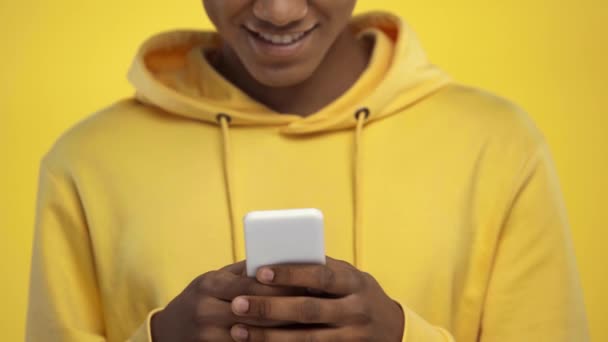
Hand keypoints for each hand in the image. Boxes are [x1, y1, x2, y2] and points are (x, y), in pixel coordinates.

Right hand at [151, 261, 306, 341]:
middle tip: (316, 305)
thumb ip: (244, 272)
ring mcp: (209, 337)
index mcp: (210, 285)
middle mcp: (207, 311)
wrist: (169, 331)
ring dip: (283, 331)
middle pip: (257, 312)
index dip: (280, 285)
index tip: (307, 283)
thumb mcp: (215, 278)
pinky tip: (287, 339)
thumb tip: (280, 259)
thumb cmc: (200, 297)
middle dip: (288, 309)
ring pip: (255, 335)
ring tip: (309, 324)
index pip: (251, 285)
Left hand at [229, 257, 404, 340]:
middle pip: (308, 311)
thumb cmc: (358, 293)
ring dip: (268, 337)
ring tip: (238, 331)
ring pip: (305, 339)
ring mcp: (351, 338)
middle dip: (270, 308)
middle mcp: (355, 311)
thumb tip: (276, 258)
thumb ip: (320, 269)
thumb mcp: (348, 277)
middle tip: (237, 304)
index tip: (260, 272)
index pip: (320, 276)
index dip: (290, 274)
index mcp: (355, 283)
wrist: (393, 329)